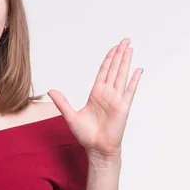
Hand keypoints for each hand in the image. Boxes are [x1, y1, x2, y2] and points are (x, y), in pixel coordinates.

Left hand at [48, 38, 142, 159]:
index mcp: (96, 94)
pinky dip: (134, 80)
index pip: (104, 72)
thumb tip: (51, 90)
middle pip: (114, 69)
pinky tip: (139, 69)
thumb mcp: (69, 116)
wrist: (96, 149)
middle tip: (125, 40)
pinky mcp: (123, 107)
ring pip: (122, 76)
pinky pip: (130, 91)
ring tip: (130, 48)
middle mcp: (107, 94)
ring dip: (126, 62)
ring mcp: (116, 99)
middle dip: (119, 54)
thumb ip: (62, 102)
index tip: (113, 48)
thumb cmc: (86, 135)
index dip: (108, 59)